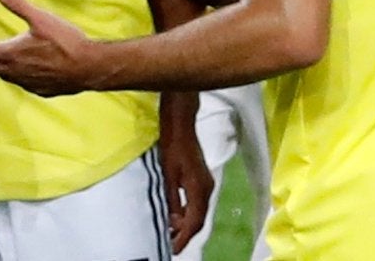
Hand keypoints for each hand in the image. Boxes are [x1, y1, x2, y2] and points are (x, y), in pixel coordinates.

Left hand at [0, 0, 95, 96]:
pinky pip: (19, 81)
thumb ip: (18, 4)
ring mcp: (27, 83)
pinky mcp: (39, 90)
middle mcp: (15, 72)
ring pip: (3, 75)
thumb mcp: (41, 18)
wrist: (89, 68)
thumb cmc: (65, 41)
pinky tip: (22, 66)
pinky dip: (13, 72)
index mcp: (11, 54)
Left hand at [158, 107, 213, 252]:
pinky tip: (176, 216)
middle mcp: (207, 189)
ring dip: (186, 223)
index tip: (173, 249)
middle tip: (171, 244)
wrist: (181, 125)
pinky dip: (188, 212)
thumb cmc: (172, 147)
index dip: (184, 238)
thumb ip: (171, 199)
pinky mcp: (202, 180)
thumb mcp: (168, 175)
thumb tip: (172, 220)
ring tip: (171, 233)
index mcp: (199, 189)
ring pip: (198, 212)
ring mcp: (206, 184)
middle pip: (198, 219)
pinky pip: (197, 203)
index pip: (194, 221)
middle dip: (185, 234)